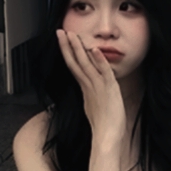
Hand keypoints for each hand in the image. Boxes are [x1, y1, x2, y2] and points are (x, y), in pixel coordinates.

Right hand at [56, 29, 125, 150]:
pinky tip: (95, 50)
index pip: (74, 65)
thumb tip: (90, 88)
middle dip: (68, 46)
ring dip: (80, 49)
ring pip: (86, 64)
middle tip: (61, 32)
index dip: (68, 52)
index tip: (63, 39)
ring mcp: (98, 87)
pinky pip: (104, 73)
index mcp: (85, 88)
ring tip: (73, 36)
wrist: (106, 138)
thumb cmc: (103, 124)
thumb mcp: (95, 105)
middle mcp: (89, 86)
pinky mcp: (109, 90)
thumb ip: (92, 93)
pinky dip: (99, 61)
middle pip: (76, 62)